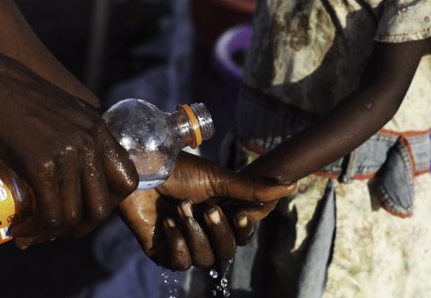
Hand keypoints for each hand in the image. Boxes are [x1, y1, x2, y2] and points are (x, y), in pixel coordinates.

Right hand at [0, 50, 137, 246]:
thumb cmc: (12, 97)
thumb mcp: (59, 112)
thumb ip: (74, 135)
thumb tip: (71, 173)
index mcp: (98, 128)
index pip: (127, 181)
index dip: (109, 206)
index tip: (84, 213)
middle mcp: (90, 141)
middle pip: (103, 207)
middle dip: (81, 227)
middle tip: (56, 230)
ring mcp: (68, 153)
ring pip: (73, 216)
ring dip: (52, 234)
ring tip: (31, 233)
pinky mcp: (41, 164)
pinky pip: (50, 215)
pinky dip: (35, 231)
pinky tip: (19, 230)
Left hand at [118, 152, 294, 269]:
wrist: (140, 167)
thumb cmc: (178, 168)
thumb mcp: (219, 178)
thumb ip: (252, 188)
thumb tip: (291, 185)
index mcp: (220, 209)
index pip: (243, 232)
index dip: (244, 227)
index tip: (241, 213)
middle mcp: (203, 227)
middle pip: (227, 250)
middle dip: (219, 231)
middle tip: (206, 208)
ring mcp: (183, 240)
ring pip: (206, 259)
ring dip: (194, 233)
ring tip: (180, 209)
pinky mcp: (162, 250)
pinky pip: (181, 263)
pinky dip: (177, 241)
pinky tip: (167, 221)